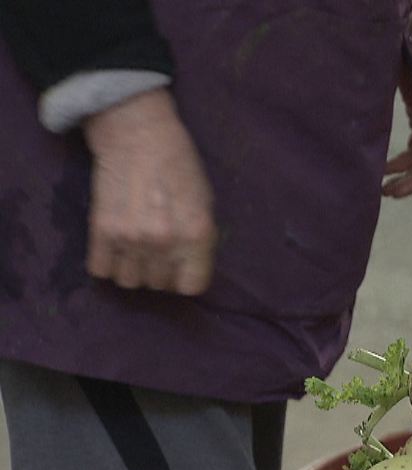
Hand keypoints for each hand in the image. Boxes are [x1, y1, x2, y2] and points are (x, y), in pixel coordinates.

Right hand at [82, 89, 216, 294]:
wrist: (137, 134)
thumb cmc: (179, 165)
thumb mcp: (205, 203)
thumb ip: (198, 239)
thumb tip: (188, 267)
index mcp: (197, 236)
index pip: (192, 287)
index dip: (186, 278)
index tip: (181, 267)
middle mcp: (165, 243)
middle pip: (159, 284)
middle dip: (159, 271)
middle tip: (156, 249)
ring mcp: (131, 239)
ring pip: (129, 281)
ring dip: (132, 269)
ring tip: (135, 249)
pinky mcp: (101, 231)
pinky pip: (100, 269)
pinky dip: (107, 263)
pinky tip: (114, 248)